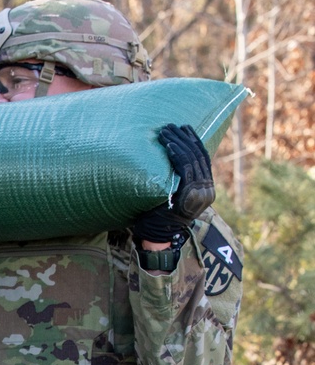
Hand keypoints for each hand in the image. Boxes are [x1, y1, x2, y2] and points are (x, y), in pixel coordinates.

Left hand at [131, 123, 214, 242]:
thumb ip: (180, 182)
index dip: (194, 141)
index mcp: (206, 190)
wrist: (158, 238)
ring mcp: (199, 193)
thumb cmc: (158, 217)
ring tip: (165, 131)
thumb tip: (173, 160)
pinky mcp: (189, 195)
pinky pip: (185, 169)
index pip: (203, 159)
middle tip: (171, 125)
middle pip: (197, 157)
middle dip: (184, 138)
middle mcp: (207, 191)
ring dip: (178, 143)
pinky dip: (176, 154)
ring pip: (191, 160)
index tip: (184, 128)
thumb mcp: (174, 196)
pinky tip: (168, 145)